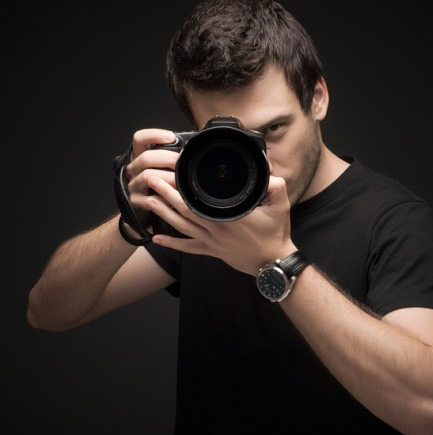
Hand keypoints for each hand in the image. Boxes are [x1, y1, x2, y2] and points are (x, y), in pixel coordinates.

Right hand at [123, 128, 180, 236]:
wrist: (145, 214)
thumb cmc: (159, 189)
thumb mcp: (163, 171)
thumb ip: (171, 160)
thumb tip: (193, 151)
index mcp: (140, 158)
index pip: (140, 139)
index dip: (153, 135)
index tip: (171, 137)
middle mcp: (133, 170)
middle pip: (145, 157)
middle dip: (167, 158)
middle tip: (182, 163)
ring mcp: (133, 186)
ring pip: (148, 176)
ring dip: (167, 178)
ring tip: (181, 182)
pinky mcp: (136, 203)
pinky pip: (150, 199)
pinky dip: (165, 199)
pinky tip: (175, 199)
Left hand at [145, 174, 296, 276]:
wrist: (273, 262)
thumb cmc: (275, 234)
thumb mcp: (281, 207)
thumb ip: (275, 187)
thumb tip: (268, 172)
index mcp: (230, 217)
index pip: (200, 201)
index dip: (183, 189)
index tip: (173, 175)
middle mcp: (217, 229)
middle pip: (185, 211)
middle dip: (166, 195)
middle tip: (151, 181)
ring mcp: (213, 242)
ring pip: (183, 227)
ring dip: (164, 214)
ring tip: (149, 201)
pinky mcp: (213, 251)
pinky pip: (188, 248)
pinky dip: (172, 243)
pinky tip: (157, 238)